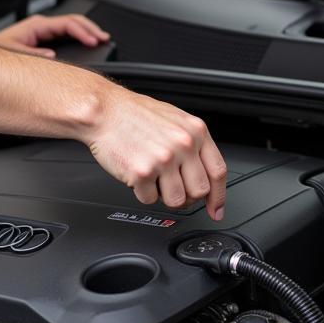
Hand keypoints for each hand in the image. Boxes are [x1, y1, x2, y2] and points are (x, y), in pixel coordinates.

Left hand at [0, 14, 109, 57]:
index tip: (94, 41)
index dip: (83, 31)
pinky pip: (66, 36)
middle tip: (104, 38)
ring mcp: (43, 32)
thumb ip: (34, 56)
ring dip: (86, 33)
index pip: (67, 23)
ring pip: (71, 27)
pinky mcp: (43, 40)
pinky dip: (79, 39)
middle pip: (73, 21)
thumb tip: (53, 57)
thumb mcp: (13, 55)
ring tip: (100, 40)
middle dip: (90, 29)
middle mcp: (41, 26)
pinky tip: (87, 46)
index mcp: (36, 25)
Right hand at [85, 83, 227, 220]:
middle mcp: (184, 145)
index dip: (218, 196)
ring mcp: (164, 159)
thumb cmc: (136, 115)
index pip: (218, 171)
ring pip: (177, 201)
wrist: (104, 111)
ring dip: (164, 195)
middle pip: (200, 191)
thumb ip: (194, 145)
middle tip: (173, 189)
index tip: (216, 210)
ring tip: (153, 177)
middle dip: (187, 196)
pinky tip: (137, 173)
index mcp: (196, 131)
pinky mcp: (142, 173)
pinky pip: (150, 199)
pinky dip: (142, 192)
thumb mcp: (176, 121)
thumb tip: (205, 174)